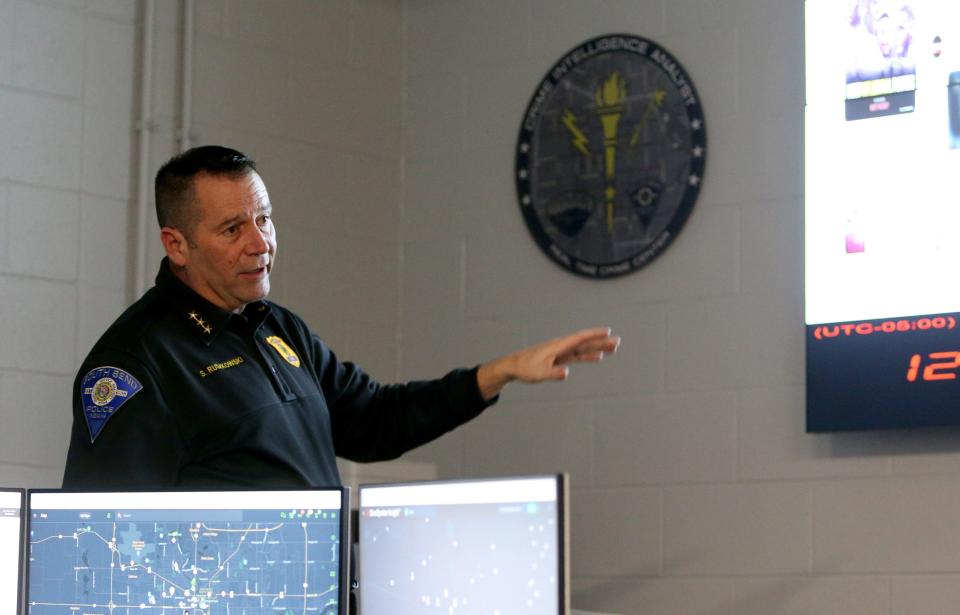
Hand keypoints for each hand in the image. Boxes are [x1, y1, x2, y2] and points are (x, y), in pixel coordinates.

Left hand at [476, 327, 619, 400]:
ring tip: (613, 348)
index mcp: (557, 346)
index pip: (579, 338)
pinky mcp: (559, 358)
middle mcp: (561, 347)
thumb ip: (554, 374)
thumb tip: (567, 373)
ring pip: (583, 349)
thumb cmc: (525, 369)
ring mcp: (560, 352)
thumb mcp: (539, 374)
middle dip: (601, 342)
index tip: (607, 331)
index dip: (593, 334)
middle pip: (584, 343)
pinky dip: (588, 356)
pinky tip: (597, 358)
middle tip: (618, 342)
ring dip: (598, 348)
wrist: (513, 366)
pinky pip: (577, 356)